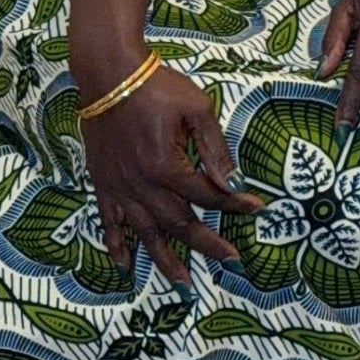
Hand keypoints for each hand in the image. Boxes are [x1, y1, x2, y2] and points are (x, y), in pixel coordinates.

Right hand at [80, 62, 261, 288]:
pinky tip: (125, 264)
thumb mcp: (197, 109)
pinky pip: (108, 221)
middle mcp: (142, 184)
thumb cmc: (157, 87)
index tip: (256, 208)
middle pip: (179, 223)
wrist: (108, 75)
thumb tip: (233, 182)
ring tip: (183, 284)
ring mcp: (119, 187)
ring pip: (145, 232)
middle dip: (207, 244)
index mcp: (166, 165)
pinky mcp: (103, 182)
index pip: (208, 195)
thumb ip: (214, 148)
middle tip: (230, 261)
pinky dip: (116, 244)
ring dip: (165, 260)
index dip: (234, 204)